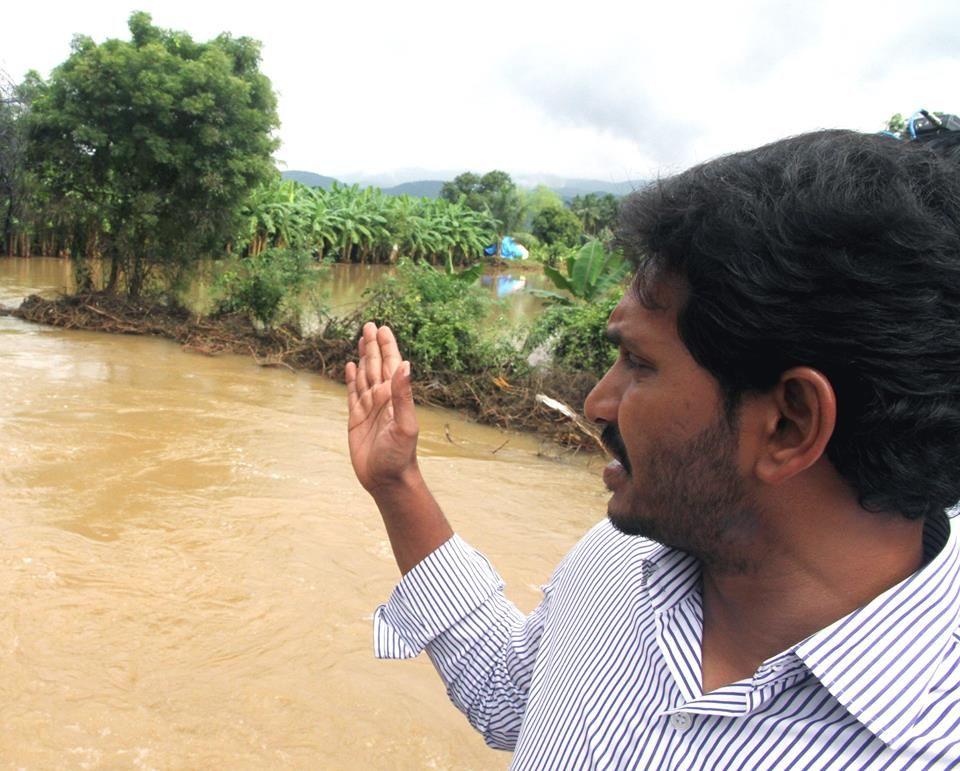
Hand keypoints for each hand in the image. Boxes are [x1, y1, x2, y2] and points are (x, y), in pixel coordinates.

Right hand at [345, 323, 418, 493]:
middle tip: (369, 324)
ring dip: (362, 357)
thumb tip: (405, 364)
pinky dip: (351, 379)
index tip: (382, 327)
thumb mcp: (405, 424)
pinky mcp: (356, 419)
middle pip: (375, 365)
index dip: (387, 346)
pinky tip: (350, 367)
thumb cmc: (400, 455)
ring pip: (364, 376)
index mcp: (394, 396)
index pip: (391, 364)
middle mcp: (382, 398)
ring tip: (360, 339)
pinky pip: (352, 393)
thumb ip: (403, 394)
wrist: (387, 480)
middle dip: (372, 345)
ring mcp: (369, 407)